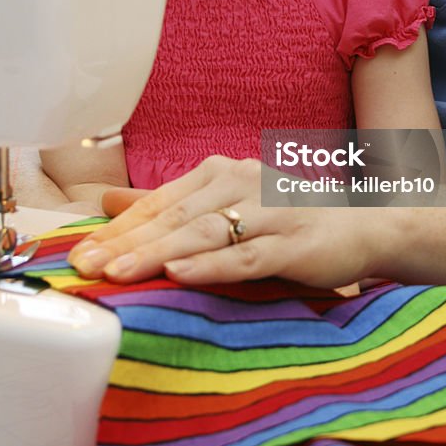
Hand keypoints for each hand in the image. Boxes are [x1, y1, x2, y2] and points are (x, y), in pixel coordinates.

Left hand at [67, 156, 387, 288]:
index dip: (119, 227)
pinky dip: (212, 265)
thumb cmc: (287, 220)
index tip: (80, 252)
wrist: (364, 226)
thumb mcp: (225, 205)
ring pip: (206, 233)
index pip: (160, 200)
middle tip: (86, 266)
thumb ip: (169, 204)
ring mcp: (270, 211)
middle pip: (176, 215)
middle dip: (127, 243)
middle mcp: (243, 183)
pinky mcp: (294, 243)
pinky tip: (181, 273)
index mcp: (222, 173)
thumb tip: (107, 203)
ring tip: (119, 273)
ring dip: (159, 253)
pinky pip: (247, 255)